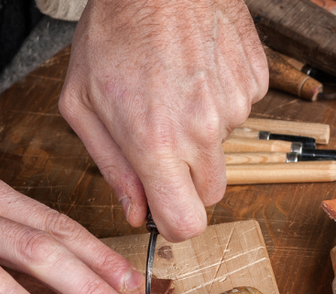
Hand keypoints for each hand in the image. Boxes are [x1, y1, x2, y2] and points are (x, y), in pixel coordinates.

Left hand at [59, 0, 267, 241]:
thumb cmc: (113, 29)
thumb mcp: (82, 102)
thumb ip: (110, 164)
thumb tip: (136, 211)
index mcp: (155, 142)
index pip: (186, 223)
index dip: (172, 222)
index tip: (161, 207)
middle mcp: (201, 130)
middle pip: (209, 194)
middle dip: (186, 180)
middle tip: (160, 142)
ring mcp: (234, 105)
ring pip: (222, 147)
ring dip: (200, 131)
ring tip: (172, 87)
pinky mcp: (253, 81)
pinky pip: (238, 110)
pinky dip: (218, 98)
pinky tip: (194, 69)